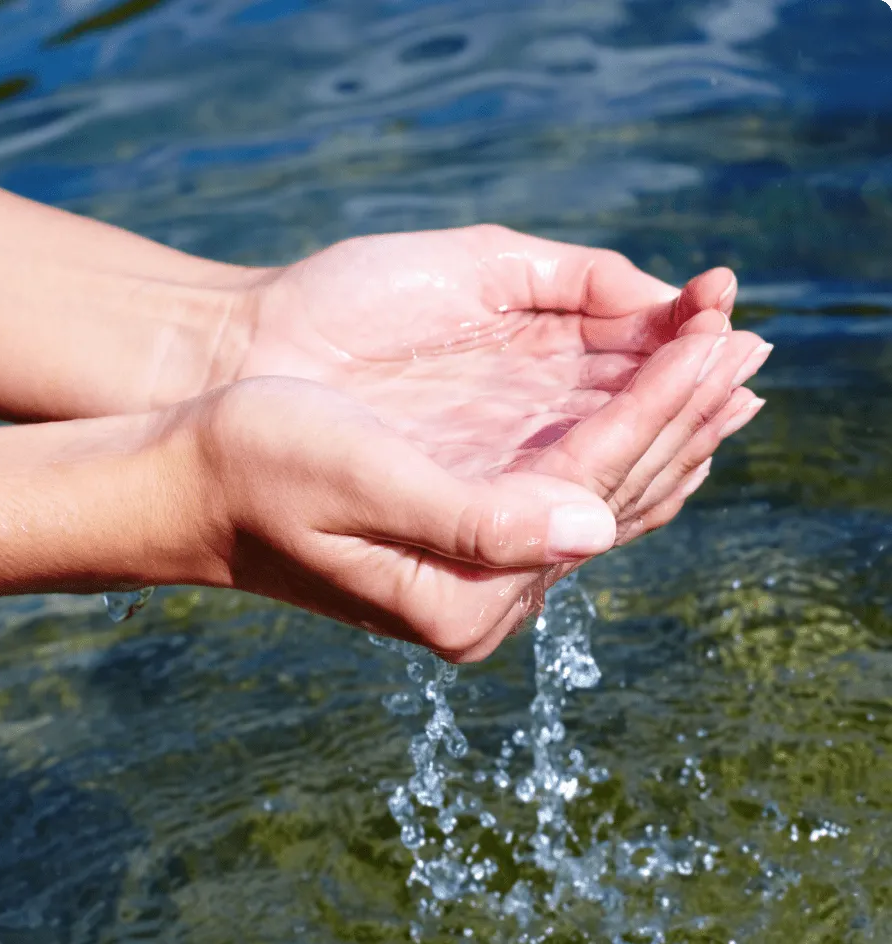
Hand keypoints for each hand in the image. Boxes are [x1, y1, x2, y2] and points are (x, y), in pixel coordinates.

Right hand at [232, 226, 768, 551]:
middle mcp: (484, 600)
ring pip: (602, 499)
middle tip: (750, 349)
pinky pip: (570, 496)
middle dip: (681, 418)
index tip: (716, 341)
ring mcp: (480, 578)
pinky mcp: (468, 548)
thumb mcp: (359, 481)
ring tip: (723, 377)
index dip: (657, 410)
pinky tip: (652, 421)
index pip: (591, 488)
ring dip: (664, 431)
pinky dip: (619, 449)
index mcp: (462, 596)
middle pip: (612, 499)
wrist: (195, 488)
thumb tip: (594, 529)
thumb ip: (476, 518)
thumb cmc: (258, 469)